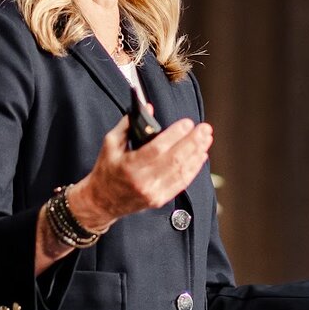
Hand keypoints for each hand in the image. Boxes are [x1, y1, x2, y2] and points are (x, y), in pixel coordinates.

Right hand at [67, 114, 213, 230]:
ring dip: (197, 153)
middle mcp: (142, 181)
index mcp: (129, 166)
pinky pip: (181, 183)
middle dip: (193, 142)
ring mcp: (153, 193)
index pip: (157, 149)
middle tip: (204, 129)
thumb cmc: (106, 170)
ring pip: (182, 172)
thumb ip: (128, 124)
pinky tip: (200, 156)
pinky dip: (194, 168)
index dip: (175, 135)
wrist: (102, 201)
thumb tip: (148, 108)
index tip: (187, 123)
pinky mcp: (160, 199)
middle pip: (174, 160)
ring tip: (206, 139)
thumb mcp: (110, 144)